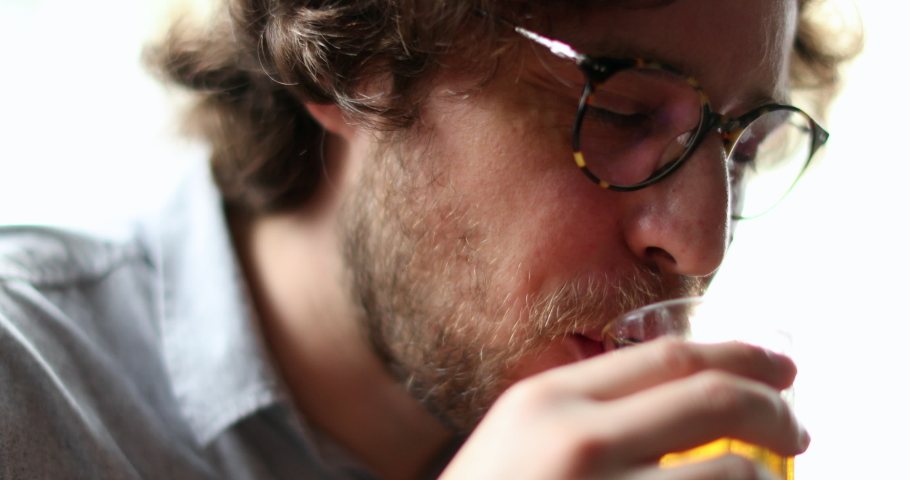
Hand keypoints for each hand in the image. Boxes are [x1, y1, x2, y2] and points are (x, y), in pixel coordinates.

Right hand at [439, 338, 807, 479]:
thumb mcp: (519, 441)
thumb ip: (585, 414)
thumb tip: (683, 402)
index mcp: (546, 400)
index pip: (668, 355)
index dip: (740, 353)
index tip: (780, 366)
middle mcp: (574, 440)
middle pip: (712, 397)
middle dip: (775, 407)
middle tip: (799, 427)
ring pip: (732, 473)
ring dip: (767, 476)